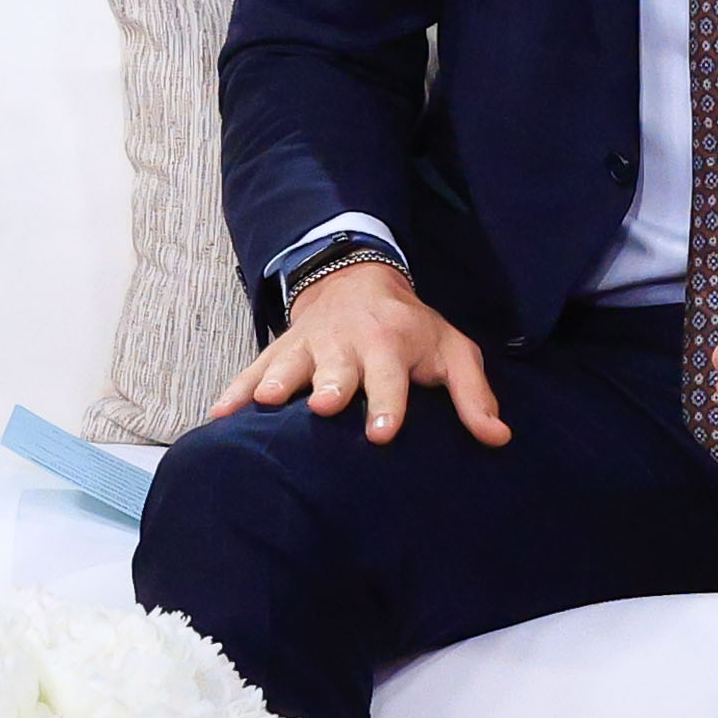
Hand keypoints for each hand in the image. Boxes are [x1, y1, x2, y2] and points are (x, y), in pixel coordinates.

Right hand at [234, 252, 506, 449]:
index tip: (380, 433)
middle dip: (330, 385)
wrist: (356, 279)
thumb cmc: (410, 328)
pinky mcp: (281, 351)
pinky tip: (219, 414)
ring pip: (290, 365)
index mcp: (390, 345)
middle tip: (323, 406)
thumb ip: (473, 396)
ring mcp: (309, 347)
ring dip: (277, 382)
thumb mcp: (451, 351)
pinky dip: (236, 390)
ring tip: (266, 402)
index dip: (387, 405)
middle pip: (337, 369)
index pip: (390, 379)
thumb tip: (498, 438)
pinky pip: (253, 370)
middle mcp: (347, 345)